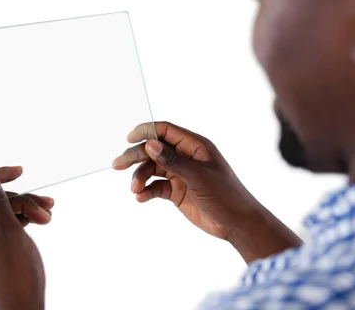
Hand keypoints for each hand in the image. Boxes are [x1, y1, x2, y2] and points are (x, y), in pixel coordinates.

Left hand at [0, 167, 45, 309]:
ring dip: (27, 210)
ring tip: (48, 217)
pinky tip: (40, 222)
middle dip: (21, 199)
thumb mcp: (8, 233)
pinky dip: (23, 221)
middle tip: (46, 208)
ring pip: (3, 212)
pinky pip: (6, 226)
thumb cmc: (14, 278)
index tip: (20, 173)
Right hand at [113, 122, 300, 262]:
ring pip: (152, 169)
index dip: (146, 132)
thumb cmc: (226, 195)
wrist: (237, 223)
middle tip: (116, 165)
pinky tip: (140, 198)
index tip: (128, 139)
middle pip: (154, 150)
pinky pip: (156, 186)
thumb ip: (173, 161)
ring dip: (140, 177)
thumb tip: (150, 144)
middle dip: (135, 157)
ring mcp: (180, 174)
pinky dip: (146, 191)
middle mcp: (185, 157)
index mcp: (195, 146)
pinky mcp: (176, 191)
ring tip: (135, 190)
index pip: (165, 131)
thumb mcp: (199, 176)